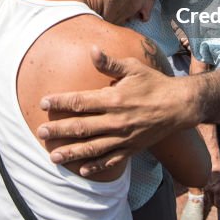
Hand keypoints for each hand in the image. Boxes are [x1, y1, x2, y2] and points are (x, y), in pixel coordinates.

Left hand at [37, 46, 193, 175]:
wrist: (179, 106)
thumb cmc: (154, 83)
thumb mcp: (134, 67)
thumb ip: (110, 62)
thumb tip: (92, 50)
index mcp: (114, 99)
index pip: (81, 101)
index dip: (60, 102)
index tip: (43, 102)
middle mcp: (116, 120)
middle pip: (81, 127)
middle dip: (59, 130)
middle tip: (40, 132)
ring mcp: (124, 137)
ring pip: (93, 148)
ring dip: (72, 153)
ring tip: (53, 157)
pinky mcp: (132, 148)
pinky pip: (112, 160)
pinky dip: (97, 166)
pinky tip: (83, 170)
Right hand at [203, 156, 219, 212]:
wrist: (213, 162)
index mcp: (217, 189)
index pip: (219, 203)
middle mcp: (210, 190)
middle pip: (213, 203)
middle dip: (218, 206)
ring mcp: (205, 188)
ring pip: (209, 199)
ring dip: (214, 202)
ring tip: (219, 202)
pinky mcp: (203, 185)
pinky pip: (207, 194)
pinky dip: (211, 197)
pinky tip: (214, 195)